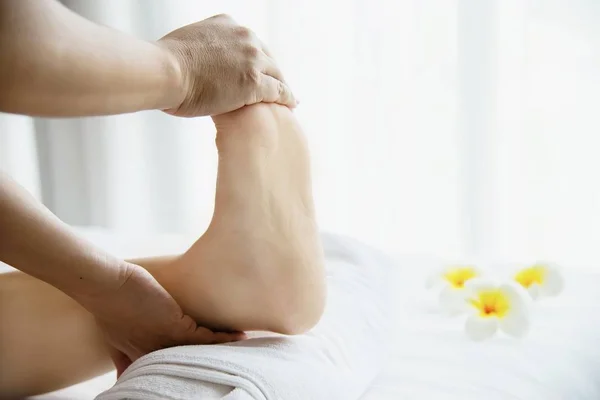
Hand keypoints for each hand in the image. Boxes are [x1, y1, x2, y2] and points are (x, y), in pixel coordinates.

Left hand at [75, 263, 243, 375]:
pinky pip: (207, 337)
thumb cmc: (108, 309)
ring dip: (224, 351)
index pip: (172, 372)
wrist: (107, 287)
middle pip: (191, 365)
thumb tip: (124, 376)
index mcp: (146, 360)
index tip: (206, 374)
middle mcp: (158, 356)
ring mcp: (168, 343)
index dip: (190, 372)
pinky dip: (225, 336)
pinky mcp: (177, 326)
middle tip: (235, 364)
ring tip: (244, 349)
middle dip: (213, 365)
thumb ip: (123, 359)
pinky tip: (240, 335)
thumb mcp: (114, 341)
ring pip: (201, 353)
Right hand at [157, 14, 296, 116]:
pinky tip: (291, 105)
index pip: (248, 42)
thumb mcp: (185, 45)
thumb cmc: (163, 65)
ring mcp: (252, 58)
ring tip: (288, 99)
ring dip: (282, 86)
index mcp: (226, 24)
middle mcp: (244, 36)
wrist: (164, 72)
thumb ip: (198, 52)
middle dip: (271, 71)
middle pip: (266, 56)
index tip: (257, 67)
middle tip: (276, 85)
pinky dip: (287, 98)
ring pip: (276, 73)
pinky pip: (279, 91)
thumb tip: (191, 64)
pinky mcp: (255, 82)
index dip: (254, 57)